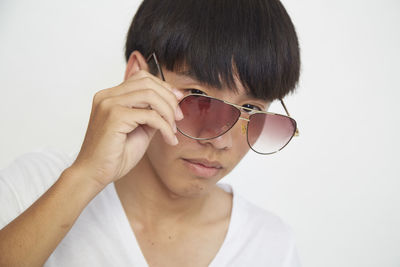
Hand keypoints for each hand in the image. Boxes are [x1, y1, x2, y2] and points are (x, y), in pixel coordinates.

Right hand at [70, 70, 183, 187]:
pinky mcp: (115, 117)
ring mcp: (109, 104)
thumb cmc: (114, 155)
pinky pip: (150, 115)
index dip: (164, 87)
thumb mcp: (139, 128)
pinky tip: (168, 138)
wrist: (94, 174)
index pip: (142, 78)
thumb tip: (171, 105)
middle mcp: (108, 95)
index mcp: (111, 96)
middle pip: (148, 83)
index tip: (178, 101)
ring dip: (168, 112)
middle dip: (169, 99)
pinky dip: (165, 127)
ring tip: (172, 129)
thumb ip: (151, 113)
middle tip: (178, 117)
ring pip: (150, 95)